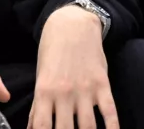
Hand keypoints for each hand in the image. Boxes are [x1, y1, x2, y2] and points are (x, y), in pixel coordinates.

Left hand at [29, 5, 117, 128]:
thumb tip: (33, 128)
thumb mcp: (41, 77)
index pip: (42, 127)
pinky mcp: (103, 85)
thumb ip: (38, 105)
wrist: (73, 25)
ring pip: (88, 127)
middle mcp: (64, 94)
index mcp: (45, 92)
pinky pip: (110, 112)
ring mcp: (85, 90)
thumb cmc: (53, 53)